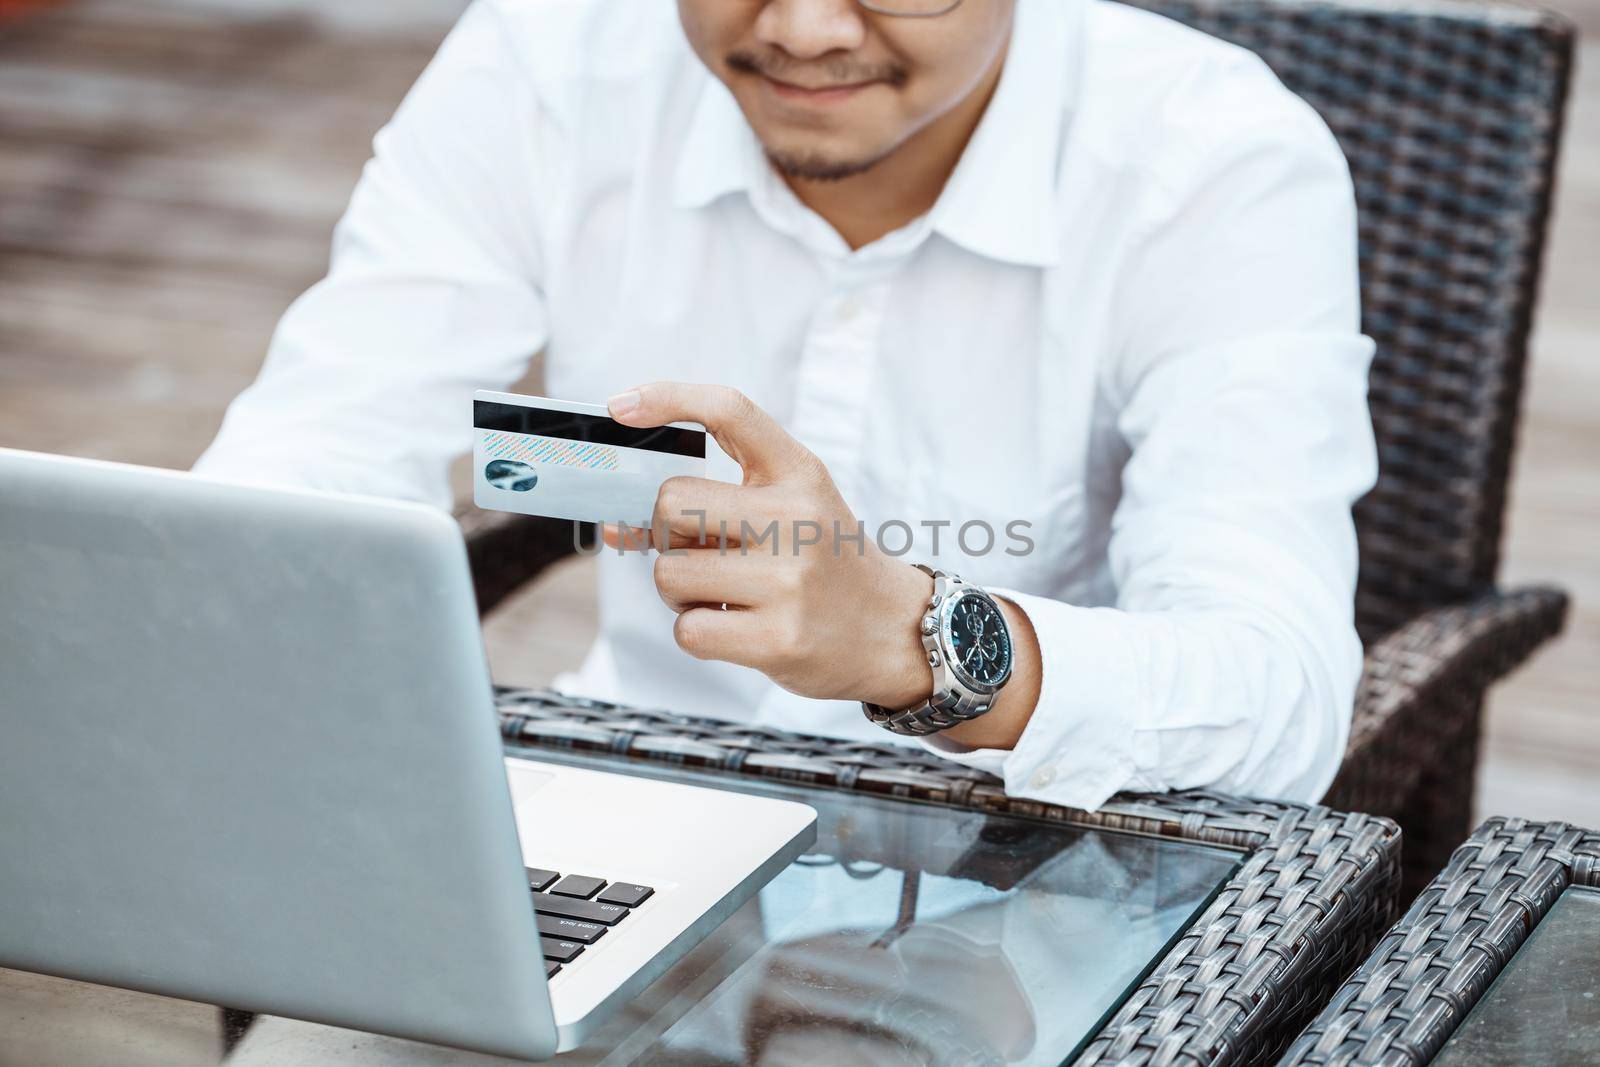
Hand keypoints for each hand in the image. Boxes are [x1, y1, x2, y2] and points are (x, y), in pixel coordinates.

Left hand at [605, 382, 934, 708]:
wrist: (895, 629)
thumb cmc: (824, 563)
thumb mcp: (787, 509)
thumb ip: (710, 505)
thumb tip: (613, 522)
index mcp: (799, 472)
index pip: (730, 410)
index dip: (668, 398)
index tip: (620, 408)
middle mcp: (798, 517)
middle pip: (672, 503)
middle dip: (666, 533)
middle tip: (700, 550)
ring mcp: (790, 581)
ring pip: (670, 573)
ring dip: (680, 590)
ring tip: (724, 594)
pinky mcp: (779, 639)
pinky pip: (688, 629)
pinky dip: (696, 631)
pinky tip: (734, 626)